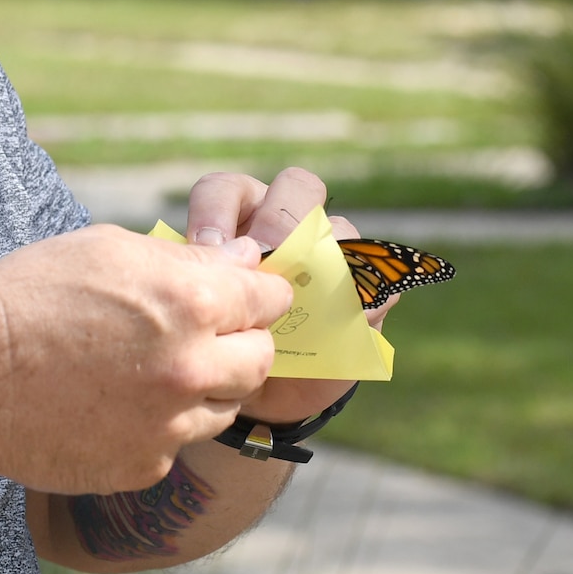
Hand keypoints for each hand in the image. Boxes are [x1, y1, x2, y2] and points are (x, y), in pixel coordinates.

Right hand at [0, 224, 291, 495]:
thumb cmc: (26, 297)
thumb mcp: (104, 248)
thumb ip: (183, 258)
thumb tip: (242, 263)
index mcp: (190, 302)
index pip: (269, 299)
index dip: (255, 294)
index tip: (239, 297)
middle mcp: (192, 368)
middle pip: (261, 360)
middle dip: (238, 343)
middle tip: (196, 335)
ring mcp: (171, 425)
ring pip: (224, 407)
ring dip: (199, 388)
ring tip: (142, 370)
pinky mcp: (145, 467)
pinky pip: (173, 444)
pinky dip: (154, 426)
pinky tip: (107, 405)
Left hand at [184, 166, 392, 423]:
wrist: (260, 386)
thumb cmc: (221, 335)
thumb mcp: (204, 309)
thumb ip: (200, 283)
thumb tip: (194, 264)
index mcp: (239, 215)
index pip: (225, 190)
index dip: (214, 212)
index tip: (202, 246)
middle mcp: (289, 224)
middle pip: (297, 187)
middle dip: (279, 220)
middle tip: (263, 256)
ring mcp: (334, 253)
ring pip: (341, 227)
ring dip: (324, 255)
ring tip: (305, 291)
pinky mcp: (369, 292)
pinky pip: (378, 283)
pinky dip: (361, 299)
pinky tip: (340, 320)